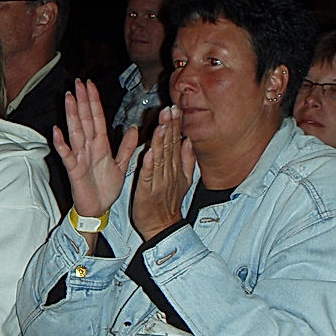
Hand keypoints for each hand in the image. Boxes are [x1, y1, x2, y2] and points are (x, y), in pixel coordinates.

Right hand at [53, 79, 138, 217]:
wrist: (98, 209)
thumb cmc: (106, 188)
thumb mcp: (122, 165)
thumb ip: (126, 146)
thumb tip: (132, 127)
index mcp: (100, 145)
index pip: (97, 118)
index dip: (94, 101)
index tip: (90, 85)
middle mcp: (88, 147)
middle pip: (85, 120)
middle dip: (82, 101)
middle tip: (78, 82)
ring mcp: (79, 157)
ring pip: (76, 132)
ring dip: (72, 115)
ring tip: (68, 98)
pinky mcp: (74, 170)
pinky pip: (67, 155)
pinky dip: (61, 143)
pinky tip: (57, 131)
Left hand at [131, 105, 195, 239]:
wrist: (162, 226)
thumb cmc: (169, 202)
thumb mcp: (184, 180)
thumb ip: (187, 160)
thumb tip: (189, 141)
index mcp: (175, 167)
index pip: (176, 141)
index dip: (176, 125)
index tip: (176, 108)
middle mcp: (168, 172)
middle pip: (170, 146)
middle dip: (170, 127)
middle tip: (170, 110)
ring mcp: (158, 181)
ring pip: (160, 158)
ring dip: (161, 142)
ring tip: (162, 126)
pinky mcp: (147, 191)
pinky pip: (148, 176)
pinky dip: (149, 165)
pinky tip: (149, 153)